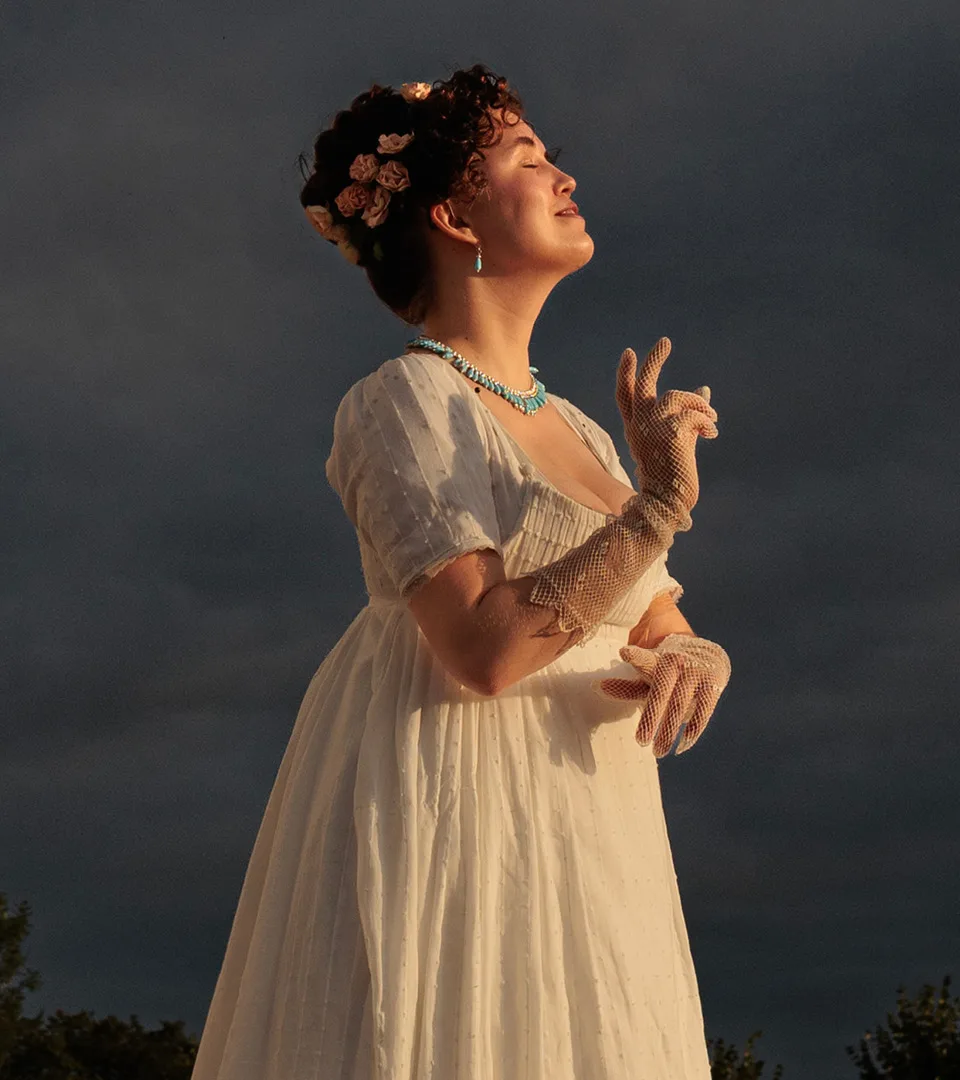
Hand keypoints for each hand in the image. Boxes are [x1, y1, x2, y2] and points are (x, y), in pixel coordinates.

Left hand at [592, 633, 730, 756]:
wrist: (705, 654)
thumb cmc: (667, 670)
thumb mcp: (646, 677)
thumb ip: (624, 686)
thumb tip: (594, 687)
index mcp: (657, 659)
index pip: (645, 659)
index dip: (636, 657)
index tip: (624, 652)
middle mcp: (676, 664)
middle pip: (662, 692)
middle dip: (652, 717)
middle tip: (641, 741)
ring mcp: (696, 674)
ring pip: (680, 705)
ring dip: (669, 730)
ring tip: (657, 751)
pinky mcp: (712, 686)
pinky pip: (704, 711)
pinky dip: (693, 729)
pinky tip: (682, 746)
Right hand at [615, 338, 717, 523]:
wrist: (665, 504)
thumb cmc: (669, 479)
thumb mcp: (674, 443)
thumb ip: (685, 417)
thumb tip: (704, 390)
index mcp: (635, 429)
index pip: (624, 395)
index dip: (626, 374)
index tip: (629, 353)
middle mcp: (640, 425)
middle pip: (644, 383)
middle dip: (654, 360)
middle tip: (665, 341)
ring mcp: (654, 426)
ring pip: (678, 396)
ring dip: (700, 406)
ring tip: (710, 422)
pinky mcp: (673, 430)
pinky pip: (697, 414)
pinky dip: (708, 423)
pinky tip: (711, 435)